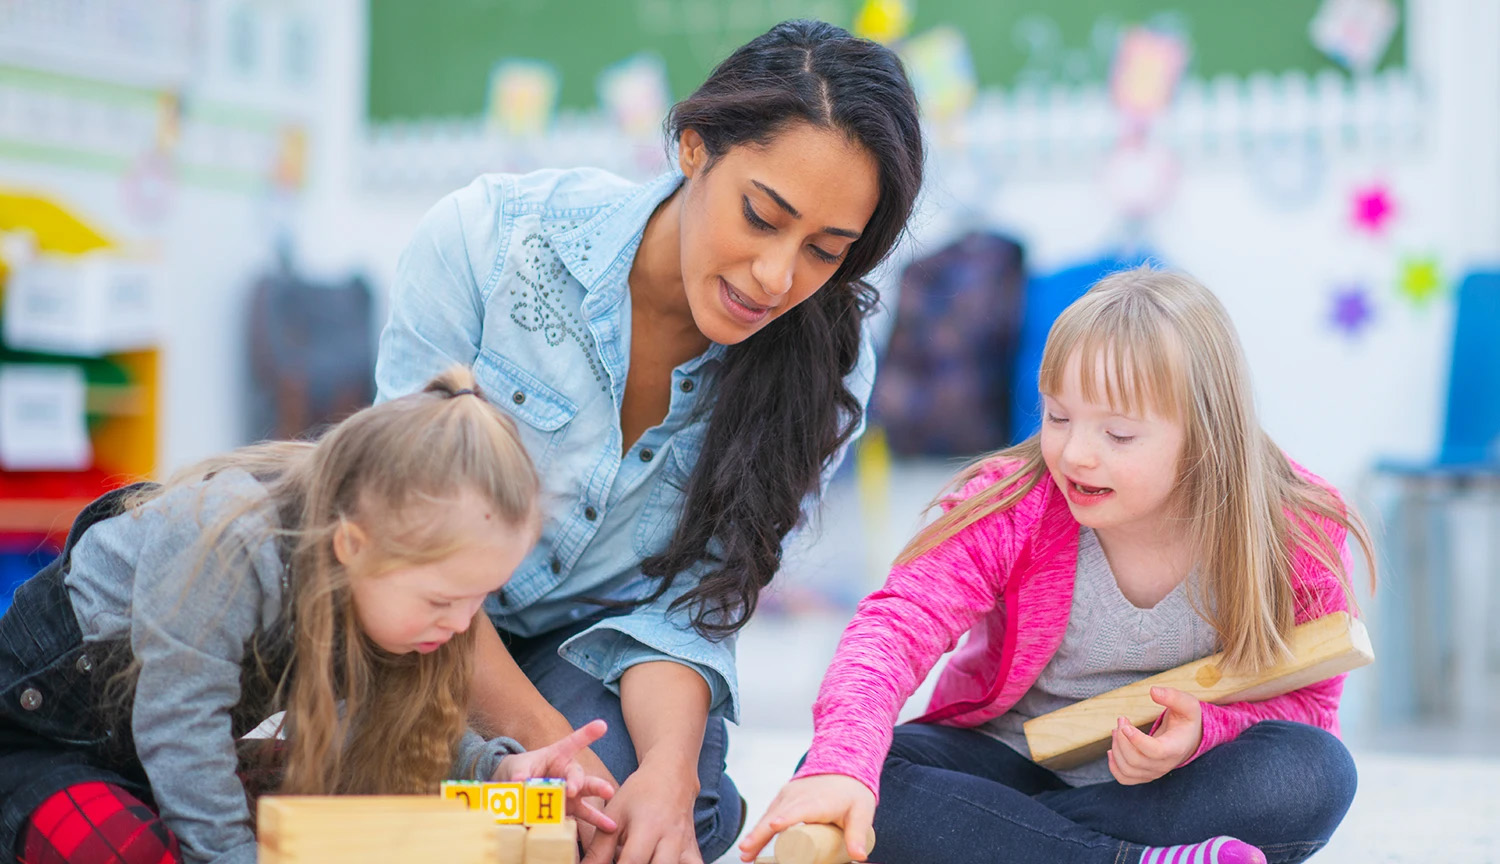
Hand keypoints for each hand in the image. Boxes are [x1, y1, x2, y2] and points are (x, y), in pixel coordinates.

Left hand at [494, 719, 617, 831]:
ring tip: (608, 793)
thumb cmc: (523, 770)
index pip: (572, 743)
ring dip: (596, 792)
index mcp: (557, 756)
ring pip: (586, 790)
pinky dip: (597, 820)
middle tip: (573, 788)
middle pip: (577, 773)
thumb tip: (518, 782)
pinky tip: (610, 825)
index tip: (601, 725)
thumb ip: (520, 773)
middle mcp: (568, 772)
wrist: (519, 789)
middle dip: (577, 780)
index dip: (587, 734)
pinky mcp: (571, 808)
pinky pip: (585, 814)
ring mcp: (571, 791)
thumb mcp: (518, 767)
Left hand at [582, 757, 699, 863]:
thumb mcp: (614, 814)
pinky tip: (661, 862)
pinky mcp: (694, 851)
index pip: (632, 861)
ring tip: (643, 862)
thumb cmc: (640, 793)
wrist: (672, 775)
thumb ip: (599, 849)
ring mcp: (686, 846)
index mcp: (649, 826)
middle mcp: (672, 838)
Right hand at [738, 774, 874, 862]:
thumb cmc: (853, 793)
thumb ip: (858, 835)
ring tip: (745, 852)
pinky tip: (750, 843)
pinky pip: (769, 812)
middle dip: (760, 833)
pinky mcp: (784, 797)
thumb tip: (858, 857)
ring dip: (755, 833)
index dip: (786, 818)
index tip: (775, 826)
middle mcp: (798, 796)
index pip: (799, 809)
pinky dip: (759, 827)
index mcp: (817, 800)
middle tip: (747, 851)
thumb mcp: (862, 813)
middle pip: (776, 816)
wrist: (844, 766)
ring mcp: (788, 795)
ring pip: (768, 815)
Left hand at [1108, 686, 1203, 784]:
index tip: (1125, 725)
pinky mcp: (1144, 775)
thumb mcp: (1187, 705)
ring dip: (1116, 748)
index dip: (1137, 740)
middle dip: (1121, 739)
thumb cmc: (1186, 721)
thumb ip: (1173, 696)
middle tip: (1121, 720)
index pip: (1154, 752)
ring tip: (1117, 730)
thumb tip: (1153, 691)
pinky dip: (1114, 766)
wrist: (1188, 739)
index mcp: (1175, 748)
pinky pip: (1124, 778)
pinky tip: (1112, 750)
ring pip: (1127, 769)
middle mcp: (1164, 765)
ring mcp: (1153, 772)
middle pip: (1135, 761)